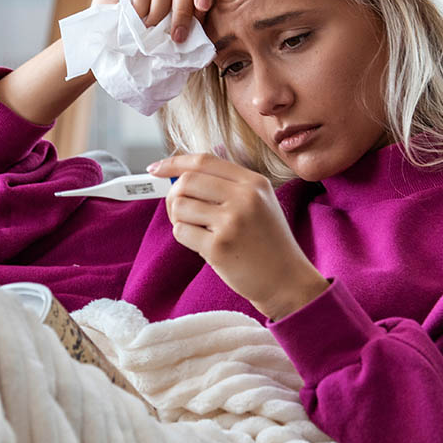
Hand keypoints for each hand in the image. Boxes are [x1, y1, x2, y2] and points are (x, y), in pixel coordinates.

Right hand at [92, 0, 213, 42]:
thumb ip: (188, 17)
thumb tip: (204, 22)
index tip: (203, 8)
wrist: (112, 28)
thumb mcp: (173, 22)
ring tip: (151, 27)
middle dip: (182, 11)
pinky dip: (142, 8)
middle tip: (177, 36)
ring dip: (158, 12)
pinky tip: (136, 17)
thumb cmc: (146, 27)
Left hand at [147, 153, 328, 319]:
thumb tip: (180, 176)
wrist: (287, 281)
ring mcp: (231, 222)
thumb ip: (227, 186)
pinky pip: (181, 232)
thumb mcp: (260, 203)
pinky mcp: (219, 246)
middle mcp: (244, 197)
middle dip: (174, 196)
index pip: (204, 161)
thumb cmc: (268, 243)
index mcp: (254, 183)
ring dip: (179, 219)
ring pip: (179, 206)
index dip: (174, 163)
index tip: (155, 169)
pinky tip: (204, 245)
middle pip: (187, 182)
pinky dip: (185, 237)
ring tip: (198, 230)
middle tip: (180, 211)